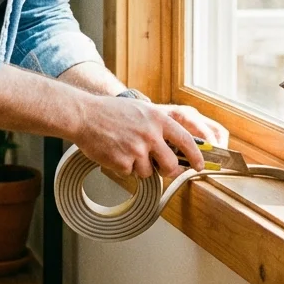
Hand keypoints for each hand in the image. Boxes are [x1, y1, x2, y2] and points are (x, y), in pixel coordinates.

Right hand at [71, 96, 229, 179]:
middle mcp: (150, 134)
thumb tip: (176, 144)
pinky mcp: (123, 162)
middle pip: (171, 164)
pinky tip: (115, 153)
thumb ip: (159, 125)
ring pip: (149, 172)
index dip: (196, 156)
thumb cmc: (110, 112)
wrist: (84, 115)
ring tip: (126, 150)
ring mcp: (137, 149)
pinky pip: (130, 173)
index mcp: (157, 119)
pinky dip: (124, 167)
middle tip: (161, 168)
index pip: (185, 140)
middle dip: (168, 170)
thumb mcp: (140, 110)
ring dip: (140, 167)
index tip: (199, 165)